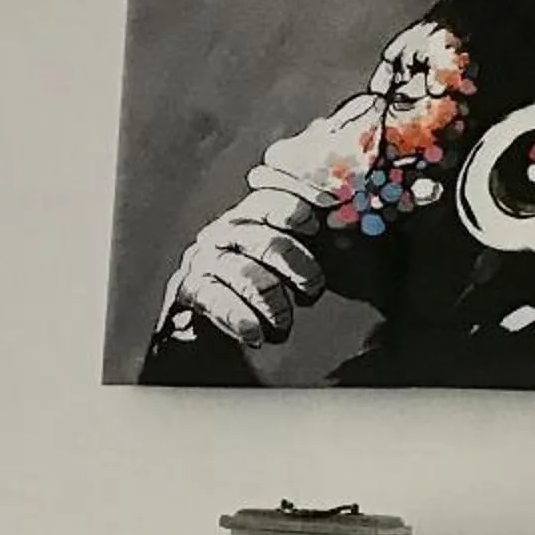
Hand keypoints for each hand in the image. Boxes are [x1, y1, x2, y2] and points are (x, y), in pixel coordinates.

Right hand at [159, 186, 328, 349]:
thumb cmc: (255, 286)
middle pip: (269, 242)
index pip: (273, 199)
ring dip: (274, 304)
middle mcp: (226, 231)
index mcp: (250, 214)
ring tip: (284, 325)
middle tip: (312, 289)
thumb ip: (311, 237)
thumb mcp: (283, 254)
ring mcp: (205, 259)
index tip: (314, 228)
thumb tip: (346, 228)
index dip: (297, 210)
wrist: (200, 325)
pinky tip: (254, 335)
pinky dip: (241, 320)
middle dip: (298, 267)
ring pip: (248, 276)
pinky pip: (218, 301)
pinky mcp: (189, 288)